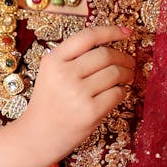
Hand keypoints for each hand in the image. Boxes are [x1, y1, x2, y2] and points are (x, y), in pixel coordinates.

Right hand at [17, 25, 134, 166]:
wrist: (37, 135)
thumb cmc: (49, 102)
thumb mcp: (50, 73)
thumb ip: (72, 58)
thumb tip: (111, 45)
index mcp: (53, 60)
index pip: (88, 36)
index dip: (111, 31)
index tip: (127, 33)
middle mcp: (64, 73)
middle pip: (106, 54)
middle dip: (123, 57)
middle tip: (129, 62)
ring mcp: (78, 93)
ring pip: (115, 73)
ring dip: (126, 74)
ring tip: (126, 77)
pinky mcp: (90, 111)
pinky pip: (117, 94)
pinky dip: (122, 91)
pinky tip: (117, 93)